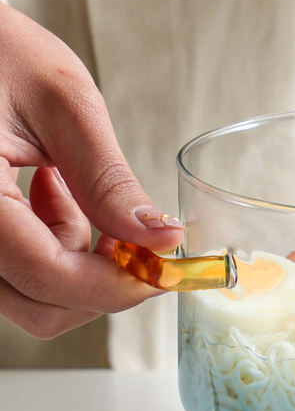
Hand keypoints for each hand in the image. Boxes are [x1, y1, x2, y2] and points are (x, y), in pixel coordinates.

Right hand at [0, 4, 183, 336]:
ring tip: (77, 194)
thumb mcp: (64, 105)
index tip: (164, 266)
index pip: (47, 275)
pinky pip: (10, 272)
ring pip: (25, 296)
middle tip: (134, 236)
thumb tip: (162, 239)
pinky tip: (52, 196)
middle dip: (102, 282)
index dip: (117, 283)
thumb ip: (109, 181)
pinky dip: (46, 250)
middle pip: (37, 306)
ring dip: (75, 265)